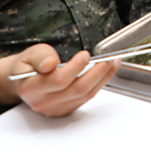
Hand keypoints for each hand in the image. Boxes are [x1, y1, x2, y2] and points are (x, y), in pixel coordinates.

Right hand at [0, 44, 119, 116]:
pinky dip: (100, 83)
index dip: (76, 67)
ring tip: (113, 62)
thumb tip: (50, 64)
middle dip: (97, 72)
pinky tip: (107, 71)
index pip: (59, 80)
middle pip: (77, 89)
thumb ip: (41, 56)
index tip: (85, 54)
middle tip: (107, 58)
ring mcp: (55, 108)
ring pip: (85, 95)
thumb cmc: (29, 65)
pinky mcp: (66, 109)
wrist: (24, 80)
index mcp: (32, 88)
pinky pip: (87, 98)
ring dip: (103, 77)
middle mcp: (43, 102)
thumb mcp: (31, 54)